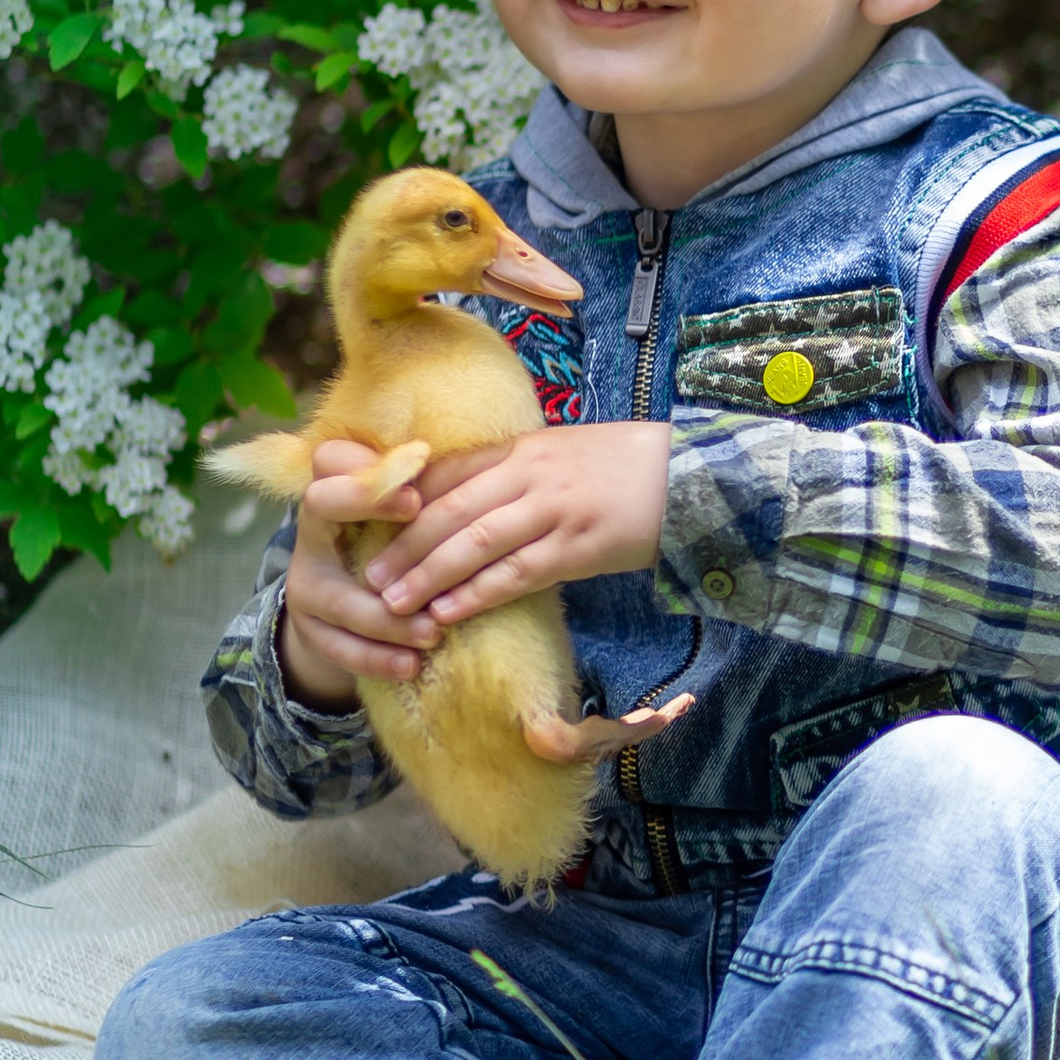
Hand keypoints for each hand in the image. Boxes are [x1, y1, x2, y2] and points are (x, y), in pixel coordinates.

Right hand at [276, 440, 442, 705]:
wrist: (348, 601)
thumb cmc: (396, 541)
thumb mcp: (406, 513)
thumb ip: (428, 489)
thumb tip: (484, 461)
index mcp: (340, 488)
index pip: (334, 461)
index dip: (372, 476)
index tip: (416, 499)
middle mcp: (313, 529)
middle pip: (321, 506)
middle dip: (371, 525)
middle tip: (426, 559)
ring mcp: (307, 581)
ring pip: (340, 599)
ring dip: (389, 621)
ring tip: (434, 633)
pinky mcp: (311, 628)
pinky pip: (339, 647)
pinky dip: (378, 659)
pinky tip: (411, 666)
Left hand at [358, 421, 672, 628]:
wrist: (692, 473)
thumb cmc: (627, 466)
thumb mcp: (565, 453)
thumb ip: (517, 472)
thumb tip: (465, 499)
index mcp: (524, 447)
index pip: (447, 473)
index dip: (402, 504)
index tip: (368, 530)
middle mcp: (531, 473)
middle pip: (449, 510)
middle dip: (403, 547)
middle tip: (368, 579)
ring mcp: (555, 509)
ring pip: (474, 544)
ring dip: (428, 576)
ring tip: (394, 604)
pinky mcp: (579, 546)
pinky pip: (517, 574)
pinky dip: (477, 594)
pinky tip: (447, 613)